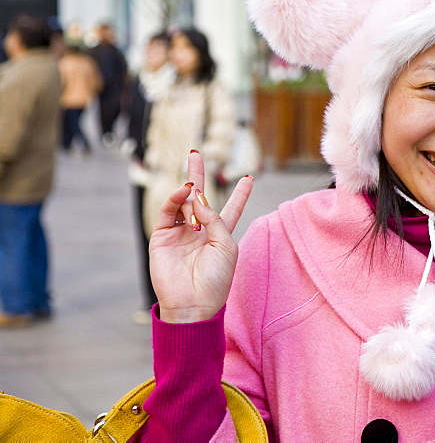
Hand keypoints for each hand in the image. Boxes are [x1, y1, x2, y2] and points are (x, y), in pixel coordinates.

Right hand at [149, 150, 253, 322]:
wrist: (192, 304)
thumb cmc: (216, 279)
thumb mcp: (226, 245)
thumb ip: (215, 219)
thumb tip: (198, 198)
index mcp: (220, 234)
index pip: (232, 208)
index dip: (240, 194)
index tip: (249, 177)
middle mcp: (199, 231)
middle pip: (200, 197)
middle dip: (198, 176)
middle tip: (196, 154)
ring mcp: (180, 233)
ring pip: (183, 203)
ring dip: (188, 191)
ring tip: (191, 186)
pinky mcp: (162, 237)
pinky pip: (168, 212)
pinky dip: (174, 199)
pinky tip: (183, 191)